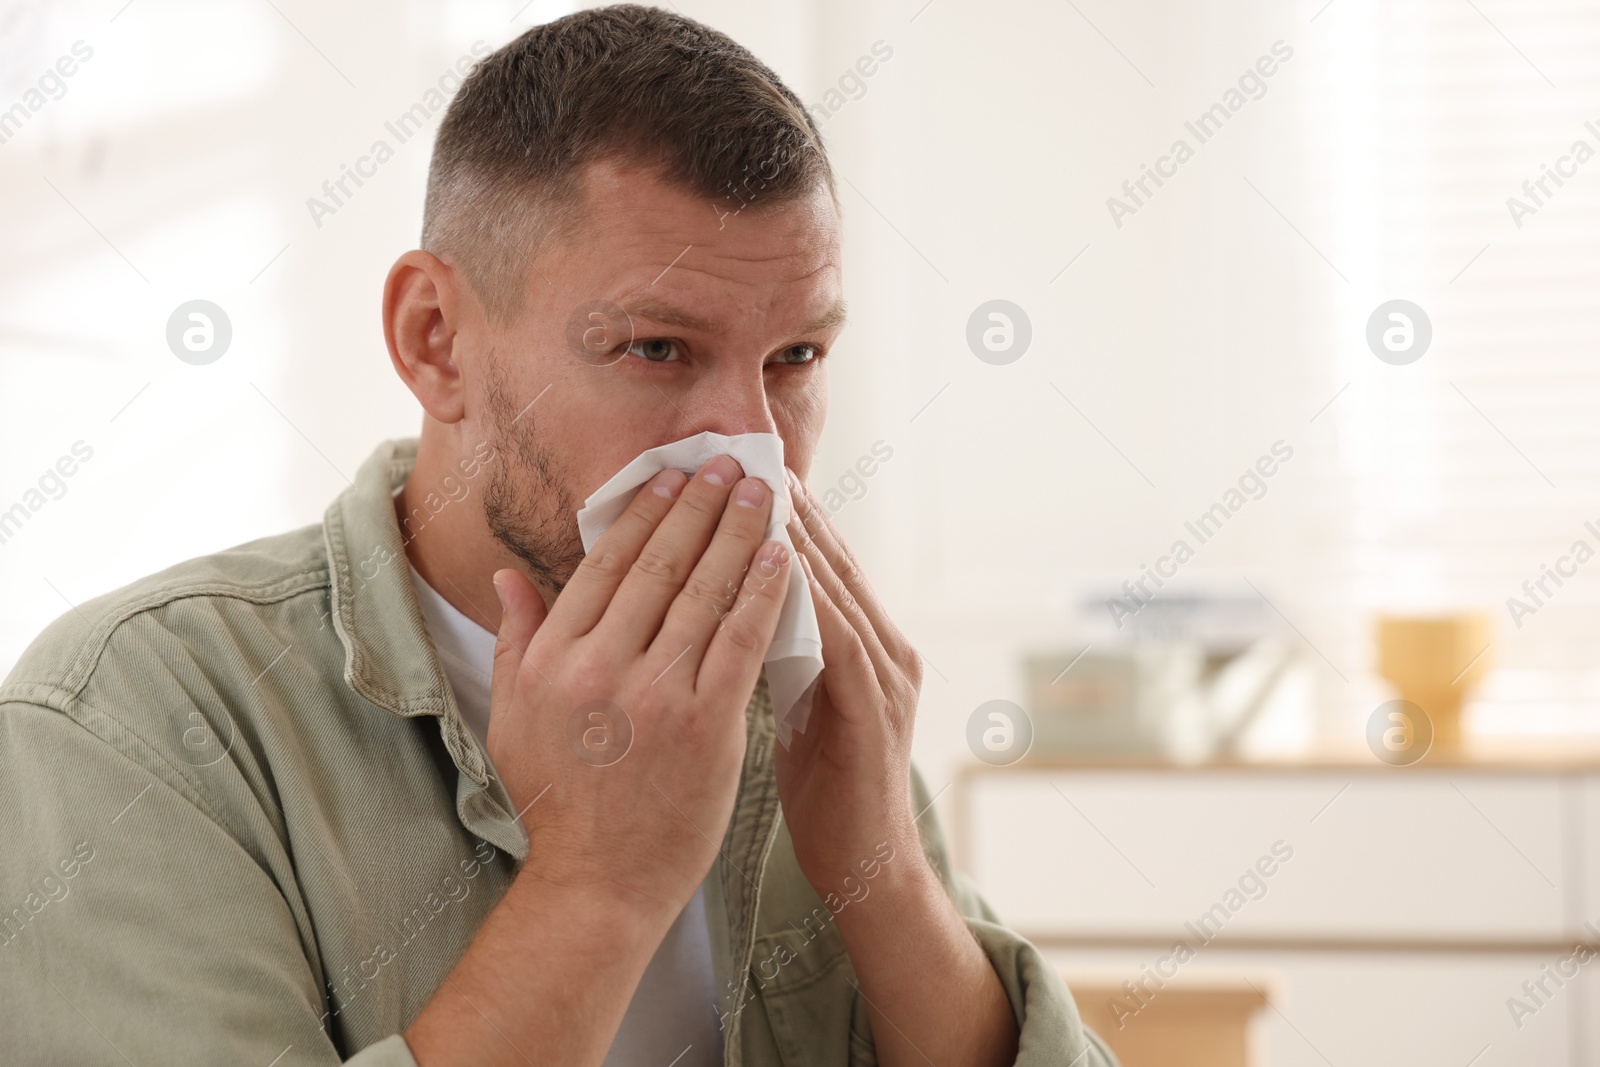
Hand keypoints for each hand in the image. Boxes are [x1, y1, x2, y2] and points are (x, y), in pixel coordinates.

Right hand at [486, 455, 791, 919]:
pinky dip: (764, 593)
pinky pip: (743, 641)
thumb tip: (507, 577)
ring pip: (705, 592)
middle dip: (699, 505)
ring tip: (762, 492)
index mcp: (552, 658)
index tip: (671, 475)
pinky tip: (783, 557)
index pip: (606, 564)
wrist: (599, 884)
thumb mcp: (511, 718)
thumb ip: (515, 641)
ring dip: (738, 533)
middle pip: (660, 565)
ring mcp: (655, 694)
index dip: (644, 512)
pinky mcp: (707, 724)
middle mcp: (599, 667)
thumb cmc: (558, 803)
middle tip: (727, 462)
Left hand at [776, 467, 924, 892]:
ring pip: (839, 590)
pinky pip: (843, 643)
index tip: (737, 471)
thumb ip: (777, 649)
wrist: (866, 864)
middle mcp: (884, 646)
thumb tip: (726, 603)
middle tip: (745, 459)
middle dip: (790, 510)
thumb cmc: (821, 786)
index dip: (782, 515)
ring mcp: (888, 675)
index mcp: (862, 642)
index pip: (819, 563)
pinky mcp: (878, 710)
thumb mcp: (795, 701)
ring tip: (758, 494)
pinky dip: (814, 602)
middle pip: (833, 560)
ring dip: (798, 540)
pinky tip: (780, 571)